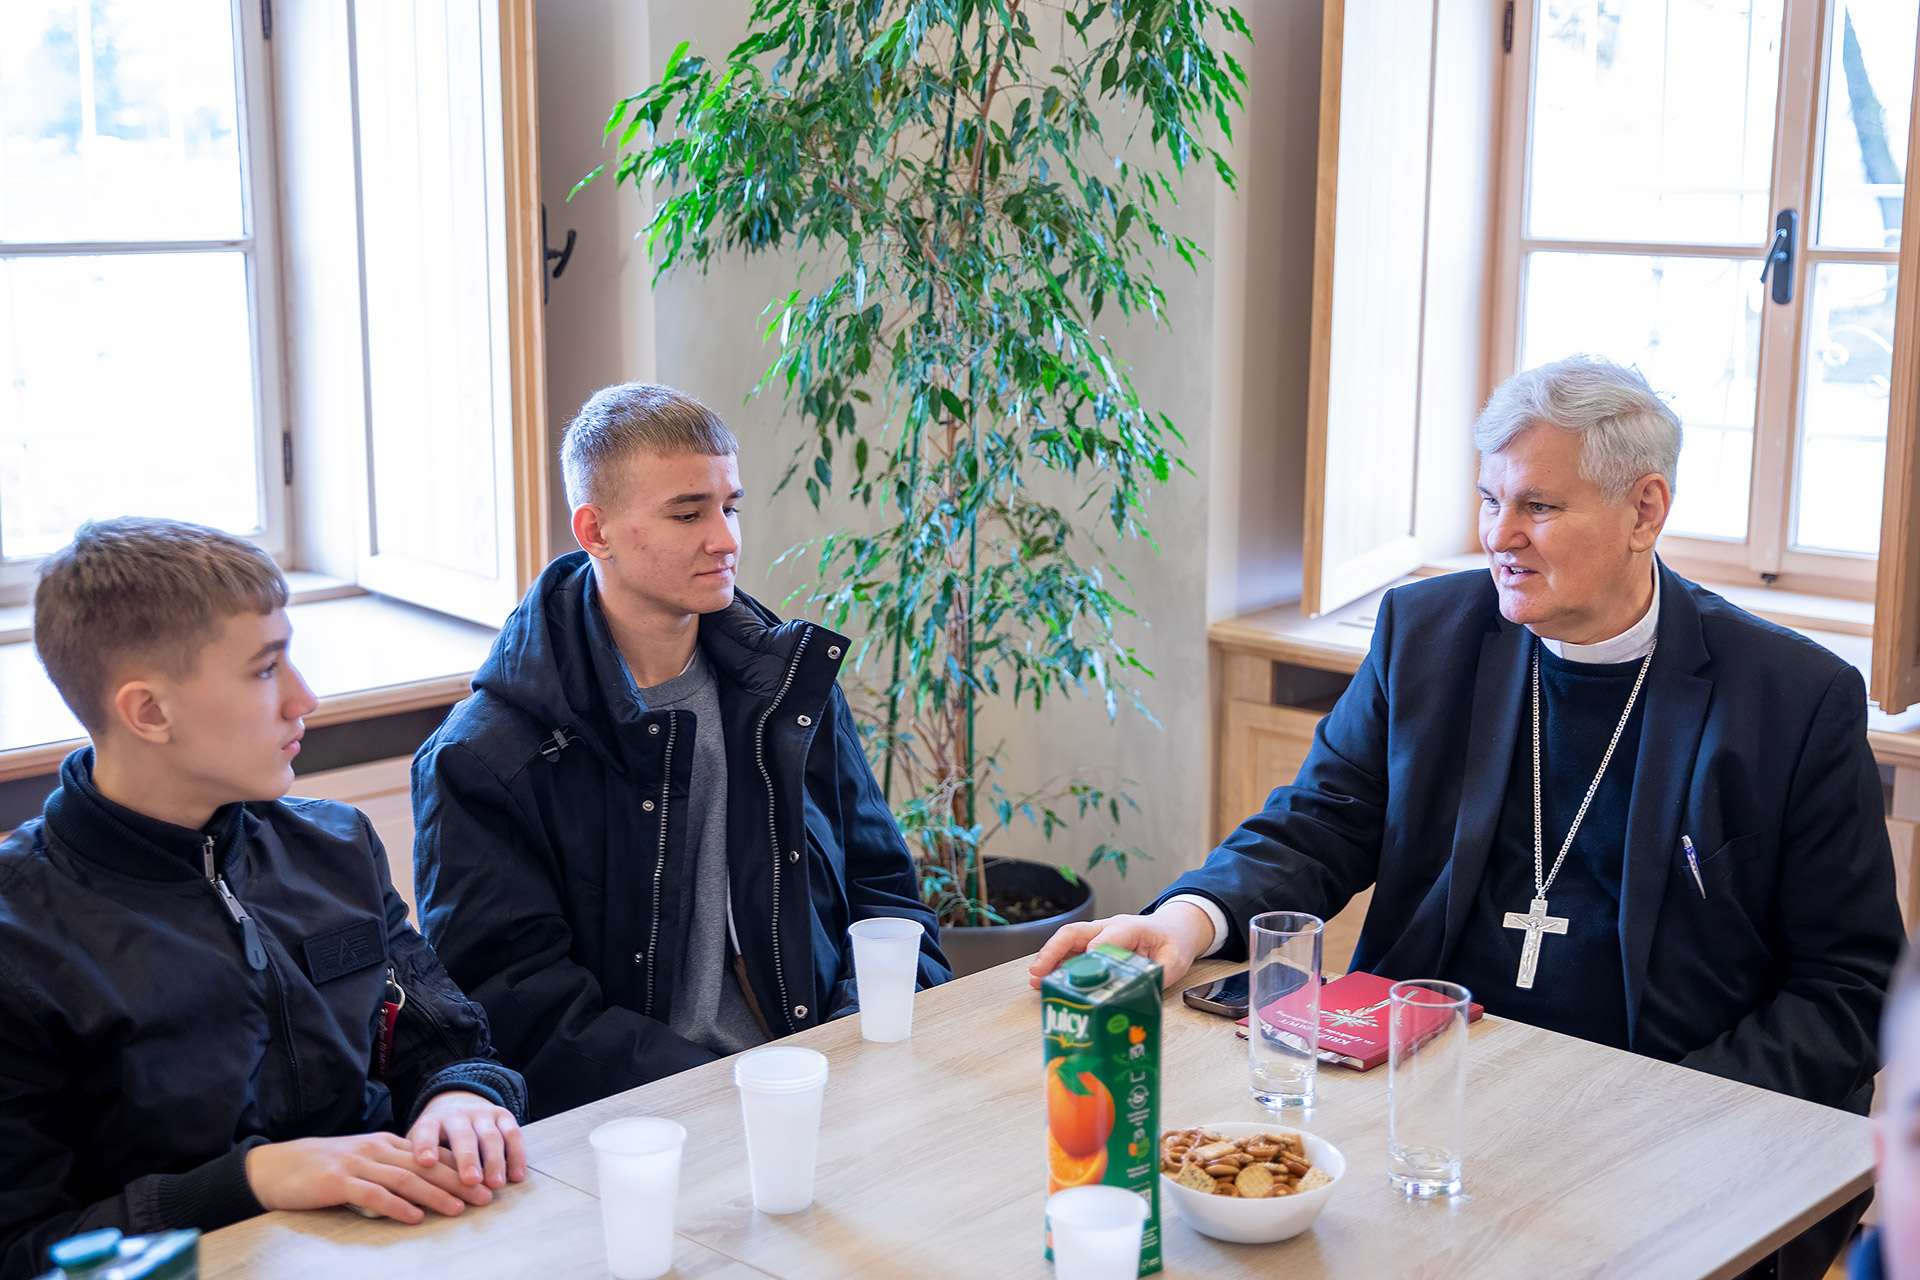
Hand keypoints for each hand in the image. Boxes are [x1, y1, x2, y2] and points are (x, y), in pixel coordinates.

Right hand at [245, 1132, 495, 1222]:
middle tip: (484, 1198)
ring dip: (435, 1195)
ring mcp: (357, 1163)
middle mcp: (376, 1149)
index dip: (460, 1169)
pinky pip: (373, 1194)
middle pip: (425, 1166)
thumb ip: (390, 1167)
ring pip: (405, 1179)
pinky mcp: (338, 1181)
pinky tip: (413, 1218)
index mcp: (385, 1143)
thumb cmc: (321, 1167)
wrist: (275, 1167)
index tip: (484, 1182)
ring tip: (458, 1209)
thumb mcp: (361, 1160)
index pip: (430, 1155)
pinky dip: (396, 1206)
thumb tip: (424, 1184)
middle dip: (459, 1181)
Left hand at [407, 1090, 525, 1189]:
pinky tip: (517, 1176)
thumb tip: (406, 1199)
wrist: (458, 1106)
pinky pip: (513, 1134)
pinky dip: (517, 1156)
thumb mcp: (418, 1146)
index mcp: (431, 1122)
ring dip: (494, 1161)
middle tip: (470, 1181)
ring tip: (495, 1184)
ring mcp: (482, 1114)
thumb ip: (414, 1167)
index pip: (426, 1131)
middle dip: (467, 1158)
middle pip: (463, 1135)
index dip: (425, 1145)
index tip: (425, 1163)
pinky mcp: (503, 1116)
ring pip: (490, 1136)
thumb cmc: (435, 1141)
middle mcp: (457, 1115)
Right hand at [1026, 901, 1214, 991]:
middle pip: (1075, 933)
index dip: (1091, 953)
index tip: (1079, 972)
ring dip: (1050, 960)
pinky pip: (1071, 953)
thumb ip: (1156, 972)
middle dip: (1053, 951)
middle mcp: (1109, 928)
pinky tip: (1046, 981)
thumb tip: (1135, 991)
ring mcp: (1099, 936)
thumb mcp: (1174, 958)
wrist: (1174, 930)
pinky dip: (1056, 966)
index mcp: (1130, 927)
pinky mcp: (1094, 946)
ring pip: (1068, 942)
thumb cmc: (1173, 941)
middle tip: (1039, 971)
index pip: (1106, 936)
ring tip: (1036, 980)